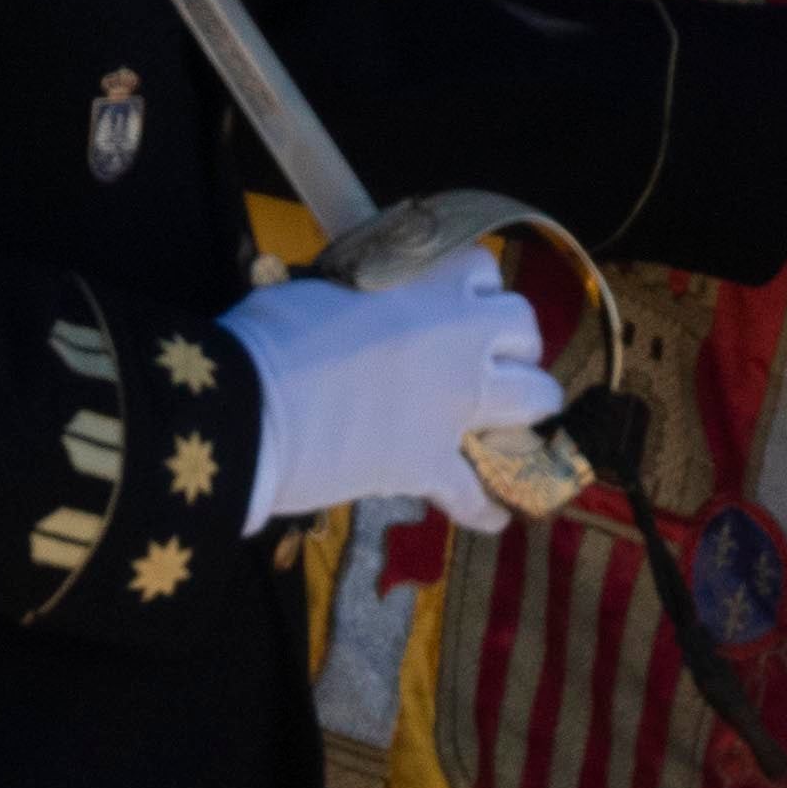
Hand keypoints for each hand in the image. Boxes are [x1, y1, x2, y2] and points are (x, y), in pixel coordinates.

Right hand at [234, 252, 561, 528]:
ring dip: (531, 409)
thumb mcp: (320, 290)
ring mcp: (453, 406)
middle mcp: (457, 342)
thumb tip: (349, 306)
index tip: (458, 301)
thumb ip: (358, 299)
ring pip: (534, 399)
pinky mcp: (431, 465)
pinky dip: (486, 508)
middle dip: (516, 342)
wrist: (252, 407)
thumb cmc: (270, 335)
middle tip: (493, 358)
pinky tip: (495, 517)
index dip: (474, 287)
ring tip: (515, 422)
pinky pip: (476, 493)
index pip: (482, 270)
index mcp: (426, 289)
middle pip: (525, 327)